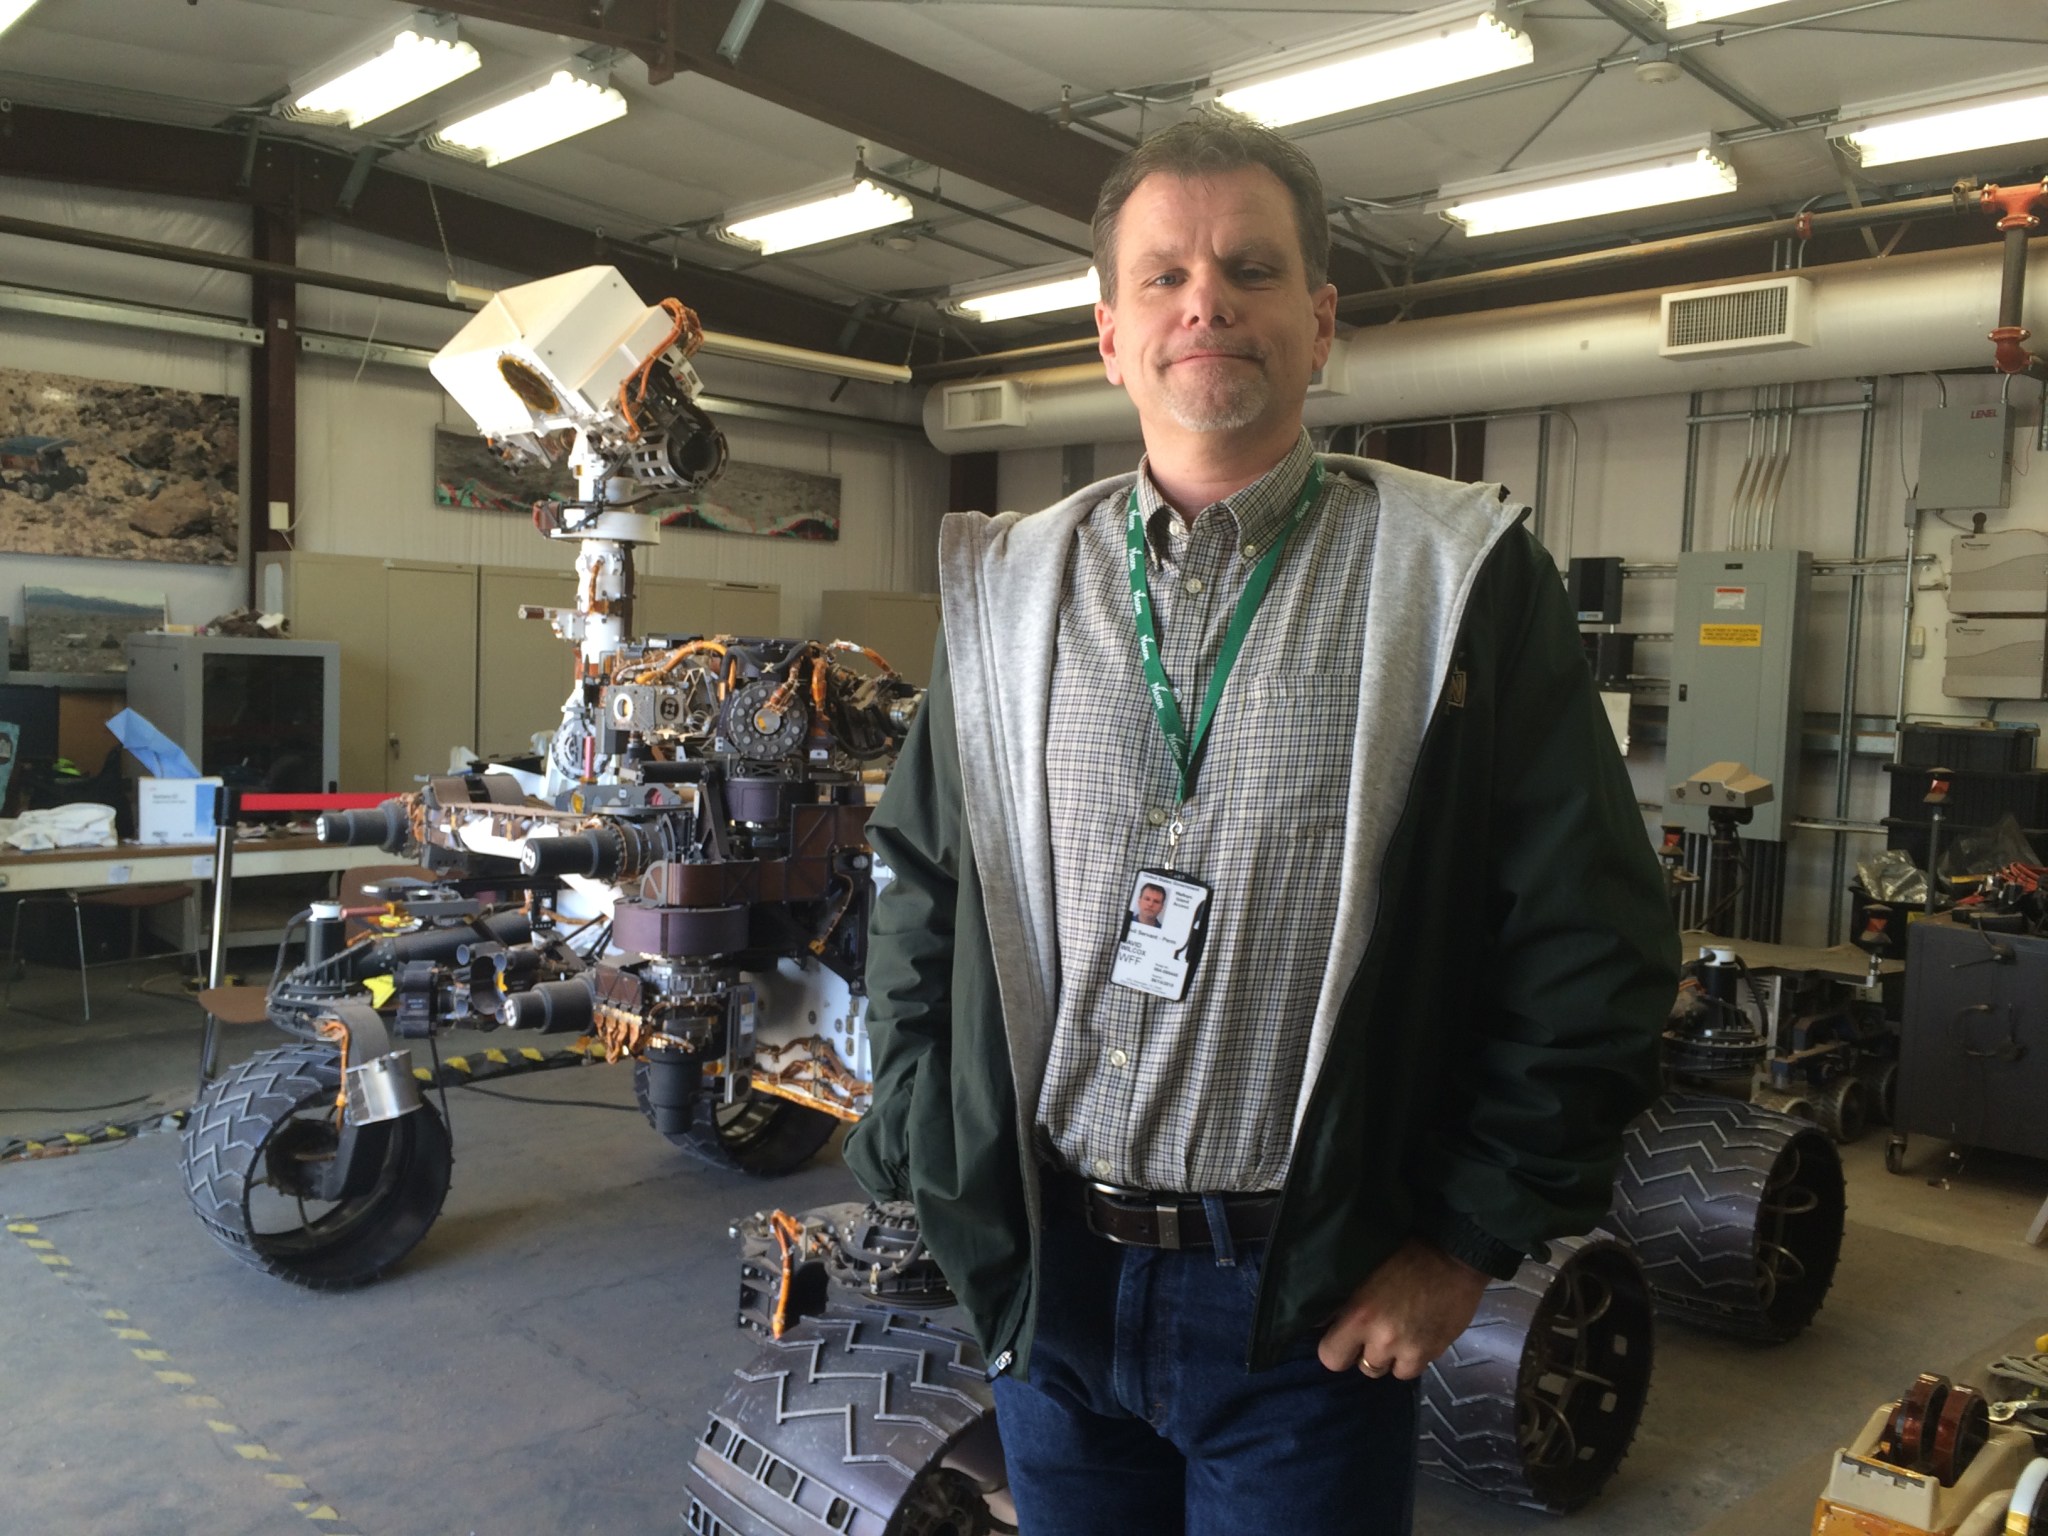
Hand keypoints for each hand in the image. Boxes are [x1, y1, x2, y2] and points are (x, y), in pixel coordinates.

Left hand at [1316, 1239, 1490, 1380]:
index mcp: (1359, 1316)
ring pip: (1389, 1371)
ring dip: (1390, 1358)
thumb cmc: (1404, 1256)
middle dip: (1363, 1354)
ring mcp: (1409, 1350)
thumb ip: (1344, 1304)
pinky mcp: (1433, 1353)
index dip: (1335, 1349)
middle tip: (1371, 1336)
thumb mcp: (1365, 1274)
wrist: (1453, 1256)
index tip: (1341, 1337)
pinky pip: (1413, 1370)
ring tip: (1396, 1336)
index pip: (1330, 1357)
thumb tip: (1323, 1323)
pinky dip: (1411, 1359)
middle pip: (1361, 1368)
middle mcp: (1382, 1339)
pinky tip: (1415, 1339)